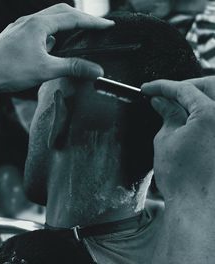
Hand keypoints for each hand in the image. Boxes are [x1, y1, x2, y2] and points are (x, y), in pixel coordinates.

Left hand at [0, 4, 113, 93]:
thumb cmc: (7, 71)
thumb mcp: (45, 70)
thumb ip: (73, 67)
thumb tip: (96, 70)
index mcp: (38, 24)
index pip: (72, 18)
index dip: (93, 22)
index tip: (108, 25)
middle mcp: (28, 21)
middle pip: (61, 12)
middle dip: (80, 18)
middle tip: (95, 26)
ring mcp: (19, 27)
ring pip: (48, 19)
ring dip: (65, 24)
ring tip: (77, 32)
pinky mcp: (14, 36)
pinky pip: (37, 28)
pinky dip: (50, 32)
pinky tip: (51, 44)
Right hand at [142, 77, 214, 203]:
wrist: (199, 206)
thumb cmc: (182, 178)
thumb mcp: (166, 139)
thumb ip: (167, 114)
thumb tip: (161, 101)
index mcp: (211, 114)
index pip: (184, 90)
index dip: (162, 87)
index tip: (149, 89)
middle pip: (209, 86)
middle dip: (185, 87)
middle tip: (165, 94)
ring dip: (198, 97)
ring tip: (179, 104)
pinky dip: (206, 113)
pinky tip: (192, 118)